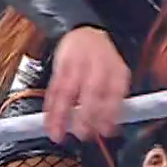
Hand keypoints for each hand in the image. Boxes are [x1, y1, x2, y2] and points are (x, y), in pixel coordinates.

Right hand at [44, 27, 129, 142]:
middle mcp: (96, 66)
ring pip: (67, 92)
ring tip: (58, 135)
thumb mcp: (117, 74)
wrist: (84, 31)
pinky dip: (49, 109)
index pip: (115, 93)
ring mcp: (76, 65)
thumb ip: (115, 100)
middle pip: (91, 92)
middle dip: (86, 116)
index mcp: (115, 70)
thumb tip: (110, 129)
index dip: (110, 113)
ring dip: (61, 116)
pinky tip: (49, 123)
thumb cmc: (102, 60)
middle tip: (84, 135)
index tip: (106, 132)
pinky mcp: (59, 68)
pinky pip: (53, 90)